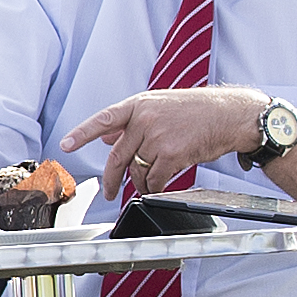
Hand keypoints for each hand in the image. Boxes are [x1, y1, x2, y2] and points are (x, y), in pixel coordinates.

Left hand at [61, 82, 265, 198]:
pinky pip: (154, 179)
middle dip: (110, 178)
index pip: (104, 119)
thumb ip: (132, 121)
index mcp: (139, 104)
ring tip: (149, 184)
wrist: (231, 115)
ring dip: (141, 183)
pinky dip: (155, 188)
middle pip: (117, 156)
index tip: (65, 144)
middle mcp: (144, 118)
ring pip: (137, 170)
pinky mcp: (171, 153)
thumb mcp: (161, 106)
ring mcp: (157, 136)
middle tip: (108, 192)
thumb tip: (106, 137)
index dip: (82, 132)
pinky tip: (161, 186)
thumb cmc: (199, 111)